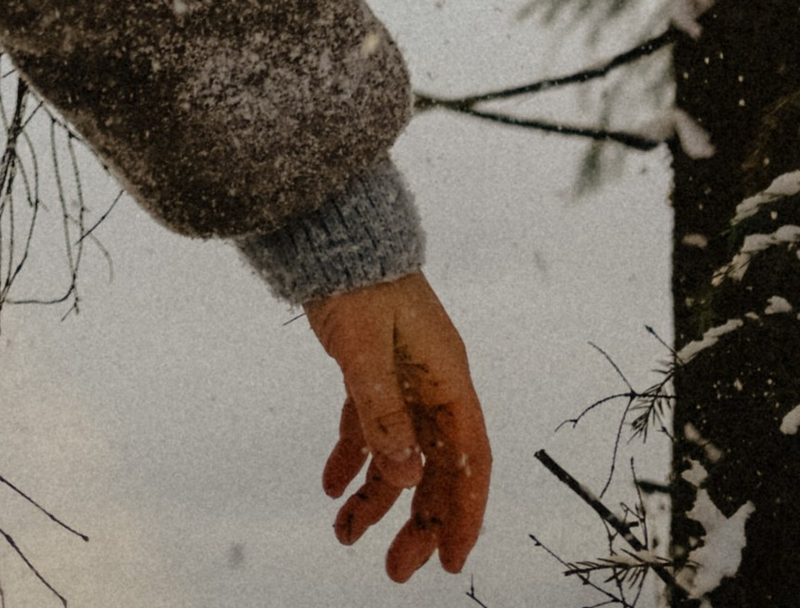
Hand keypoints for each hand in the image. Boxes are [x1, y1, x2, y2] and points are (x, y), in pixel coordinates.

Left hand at [308, 270, 490, 579]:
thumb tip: (404, 477)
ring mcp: (404, 379)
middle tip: (396, 569)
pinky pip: (368, 428)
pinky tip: (330, 486)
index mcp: (448, 378)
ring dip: (376, 497)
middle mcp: (432, 384)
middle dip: (417, 520)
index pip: (469, 459)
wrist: (331, 230)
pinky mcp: (372, 371)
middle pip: (435, 467)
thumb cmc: (357, 277)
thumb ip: (382, 412)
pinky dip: (351, 458)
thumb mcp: (365, 348)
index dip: (464, 512)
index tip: (449, 559)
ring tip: (345, 536)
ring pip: (399, 454)